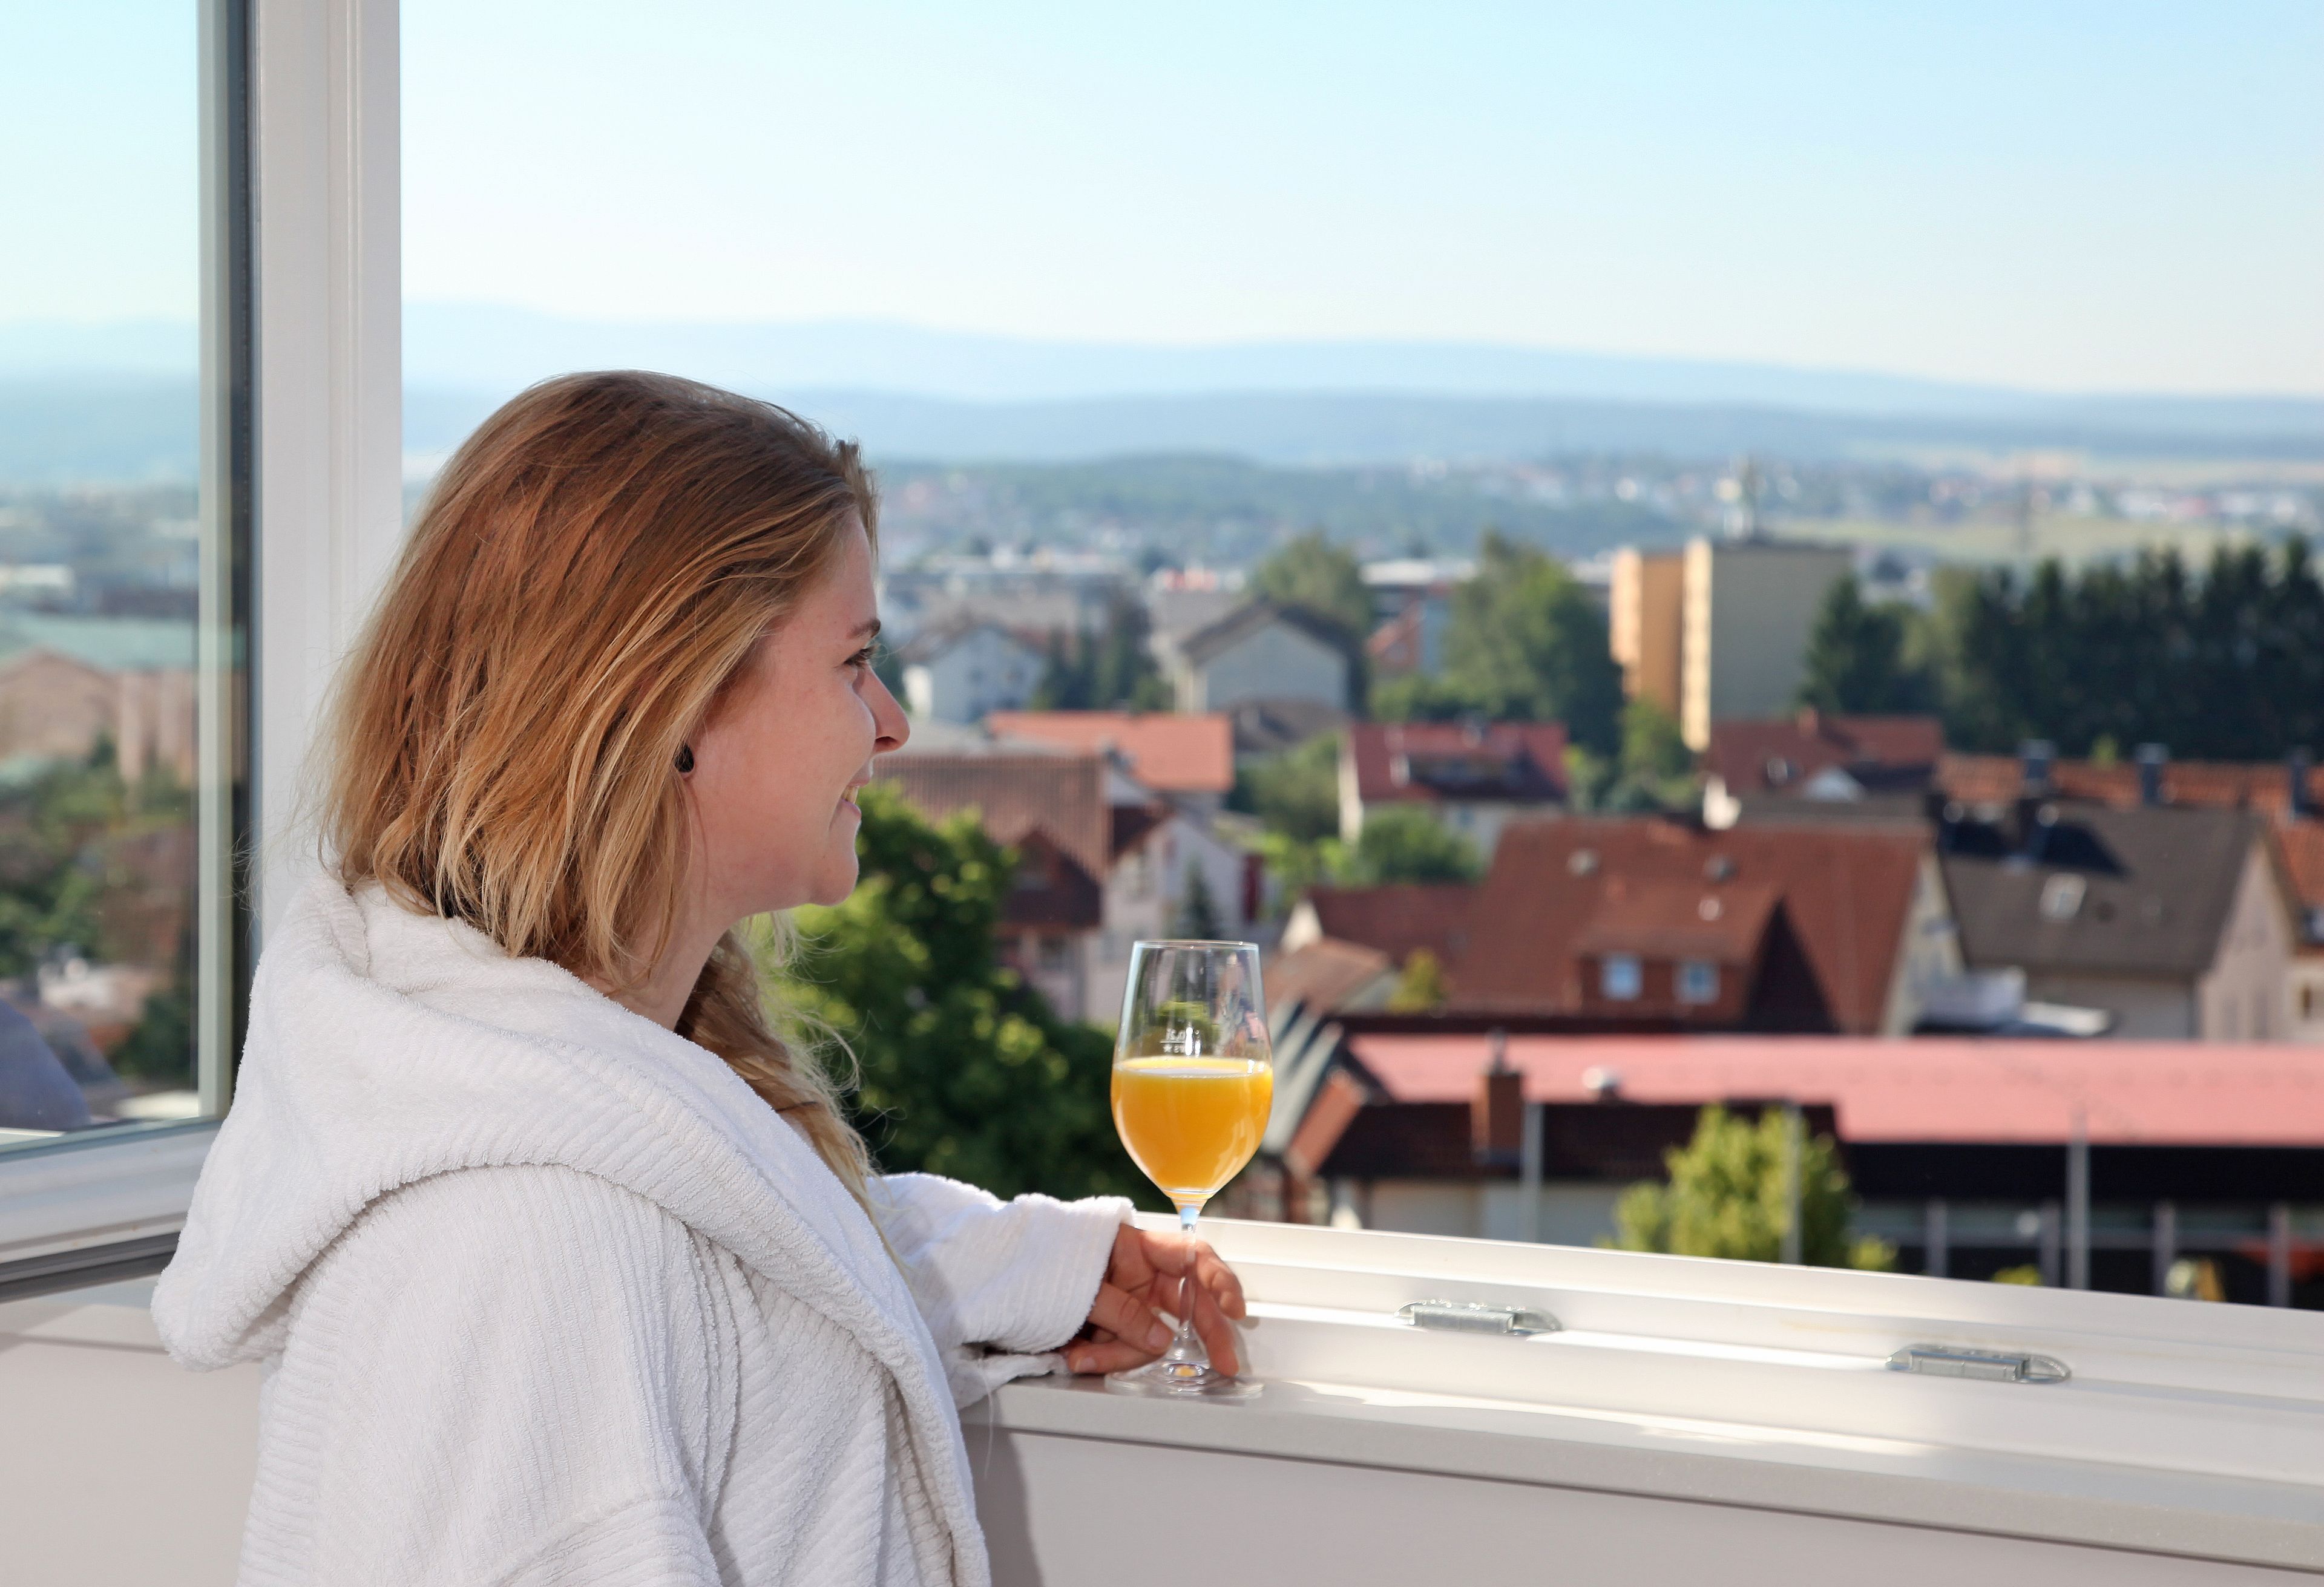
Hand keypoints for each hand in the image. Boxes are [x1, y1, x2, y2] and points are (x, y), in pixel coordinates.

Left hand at [1062, 1222, 1247, 1376]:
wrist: (1013, 1276)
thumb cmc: (1049, 1259)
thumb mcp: (1085, 1282)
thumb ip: (1124, 1311)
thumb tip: (1162, 1339)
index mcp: (1142, 1248)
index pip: (1193, 1257)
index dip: (1219, 1280)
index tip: (1233, 1308)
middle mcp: (1145, 1276)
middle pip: (1188, 1304)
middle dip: (1204, 1335)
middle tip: (1224, 1362)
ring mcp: (1133, 1304)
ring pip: (1152, 1337)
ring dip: (1120, 1353)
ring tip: (1081, 1356)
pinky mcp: (1118, 1328)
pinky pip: (1126, 1348)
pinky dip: (1103, 1357)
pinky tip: (1076, 1356)